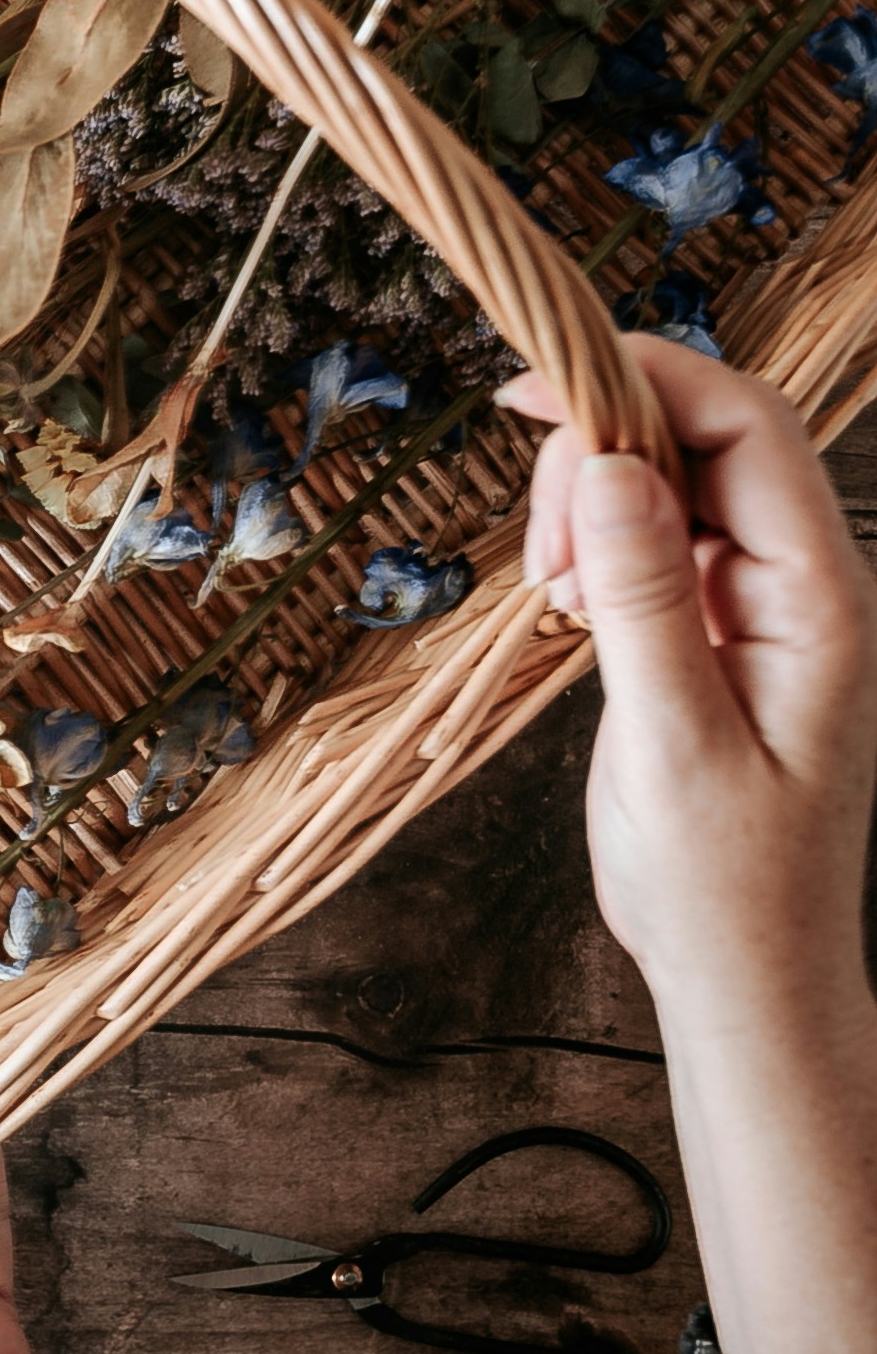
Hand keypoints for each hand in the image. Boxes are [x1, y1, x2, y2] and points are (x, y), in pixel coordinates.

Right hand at [507, 334, 876, 1353]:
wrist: (742, 972)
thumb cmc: (727, 885)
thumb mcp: (675, 744)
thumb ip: (648, 600)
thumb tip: (616, 465)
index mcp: (819, 599)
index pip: (746, 429)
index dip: (645, 381)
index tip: (533, 385)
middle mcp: (796, 584)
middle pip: (698, 440)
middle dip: (600, 459)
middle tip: (544, 559)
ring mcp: (751, 603)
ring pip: (663, 486)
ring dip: (588, 508)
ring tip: (556, 598)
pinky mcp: (705, 629)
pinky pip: (646, 541)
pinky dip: (592, 550)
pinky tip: (569, 609)